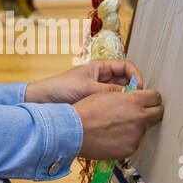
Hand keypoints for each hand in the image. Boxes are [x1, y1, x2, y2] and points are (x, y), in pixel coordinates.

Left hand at [23, 59, 143, 104]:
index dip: (136, 75)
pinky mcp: (95, 103)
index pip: (126, 67)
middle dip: (134, 89)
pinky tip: (120, 115)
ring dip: (126, 99)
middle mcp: (102, 78)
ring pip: (120, 94)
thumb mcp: (87, 88)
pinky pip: (112, 104)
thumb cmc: (60, 88)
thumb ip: (108, 91)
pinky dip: (118, 108)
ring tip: (130, 108)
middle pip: (126, 81)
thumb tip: (129, 95)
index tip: (140, 87)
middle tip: (138, 100)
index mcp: (100, 67)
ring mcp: (99, 91)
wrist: (42, 101)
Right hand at [73, 88, 163, 160]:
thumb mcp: (107, 95)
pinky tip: (113, 136)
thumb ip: (126, 96)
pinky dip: (127, 140)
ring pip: (144, 129)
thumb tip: (135, 96)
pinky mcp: (129, 149)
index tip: (149, 100)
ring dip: (136, 127)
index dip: (152, 98)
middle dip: (152, 111)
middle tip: (142, 112)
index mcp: (134, 102)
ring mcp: (135, 136)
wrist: (73, 132)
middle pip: (158, 114)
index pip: (156, 97)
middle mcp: (139, 118)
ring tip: (117, 127)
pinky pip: (134, 142)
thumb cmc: (86, 112)